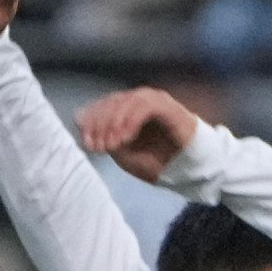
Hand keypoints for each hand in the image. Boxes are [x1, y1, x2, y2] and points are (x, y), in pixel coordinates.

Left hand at [76, 87, 209, 181]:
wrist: (191, 169)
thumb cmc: (159, 162)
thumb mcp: (125, 156)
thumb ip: (105, 140)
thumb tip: (80, 122)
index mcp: (125, 110)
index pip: (101, 106)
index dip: (91, 122)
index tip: (87, 143)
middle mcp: (137, 101)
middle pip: (110, 102)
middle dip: (100, 125)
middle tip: (96, 146)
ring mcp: (152, 101)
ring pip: (125, 102)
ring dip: (114, 123)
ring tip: (111, 145)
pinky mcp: (166, 105)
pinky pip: (144, 107)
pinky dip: (131, 121)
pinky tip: (126, 139)